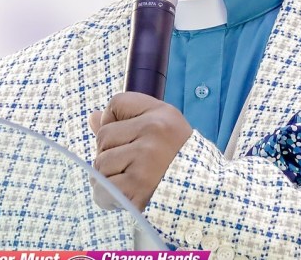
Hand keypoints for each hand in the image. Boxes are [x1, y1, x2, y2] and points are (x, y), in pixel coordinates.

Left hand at [89, 92, 192, 210]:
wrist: (207, 195)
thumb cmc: (180, 160)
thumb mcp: (162, 128)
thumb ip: (127, 121)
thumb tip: (93, 118)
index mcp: (160, 114)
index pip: (116, 103)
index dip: (112, 120)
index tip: (125, 137)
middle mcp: (153, 132)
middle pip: (103, 136)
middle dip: (108, 154)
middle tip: (128, 166)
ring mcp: (145, 159)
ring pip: (100, 164)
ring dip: (107, 178)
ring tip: (127, 182)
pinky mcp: (138, 186)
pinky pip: (104, 189)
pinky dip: (107, 197)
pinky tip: (122, 197)